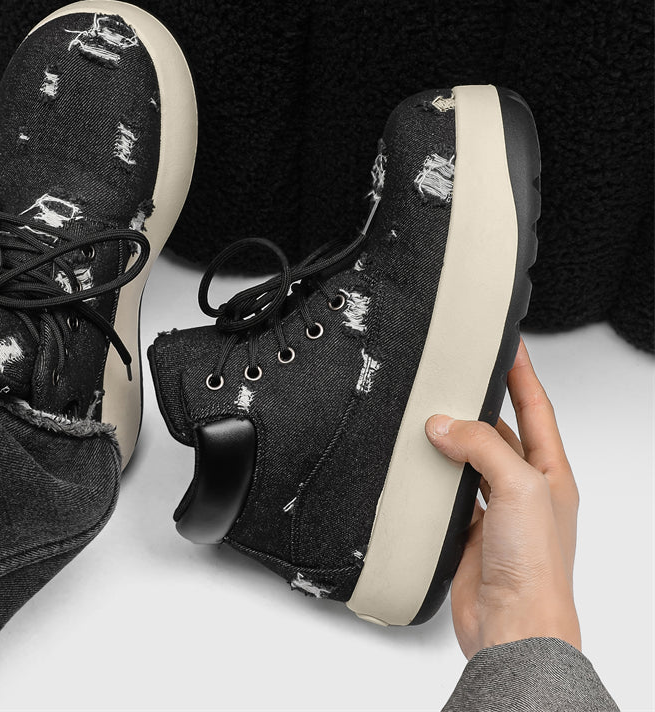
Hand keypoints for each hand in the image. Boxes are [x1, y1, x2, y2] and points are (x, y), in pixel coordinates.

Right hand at [425, 338, 580, 659]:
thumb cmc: (536, 568)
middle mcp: (526, 490)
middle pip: (500, 433)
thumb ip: (482, 447)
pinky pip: (450, 494)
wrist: (513, 625)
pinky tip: (421, 470)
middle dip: (478, 407)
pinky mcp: (470, 533)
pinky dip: (435, 479)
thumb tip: (444, 424)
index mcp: (551, 474)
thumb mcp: (520, 487)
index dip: (522, 374)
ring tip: (430, 421)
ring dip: (452, 444)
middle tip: (453, 383)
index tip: (508, 346)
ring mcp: (498, 513)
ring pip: (471, 463)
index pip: (536, 409)